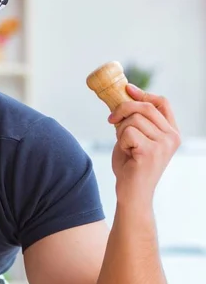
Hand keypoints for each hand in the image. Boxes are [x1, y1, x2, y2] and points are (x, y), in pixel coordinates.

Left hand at [108, 84, 180, 204]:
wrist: (132, 193)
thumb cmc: (131, 167)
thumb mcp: (134, 139)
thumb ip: (134, 121)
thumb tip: (122, 98)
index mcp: (172, 132)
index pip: (162, 103)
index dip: (143, 94)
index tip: (127, 89)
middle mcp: (172, 137)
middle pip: (145, 107)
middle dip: (123, 109)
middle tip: (111, 119)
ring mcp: (163, 144)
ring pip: (133, 120)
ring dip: (121, 131)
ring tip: (125, 147)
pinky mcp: (150, 151)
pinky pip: (127, 132)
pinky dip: (121, 141)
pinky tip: (126, 154)